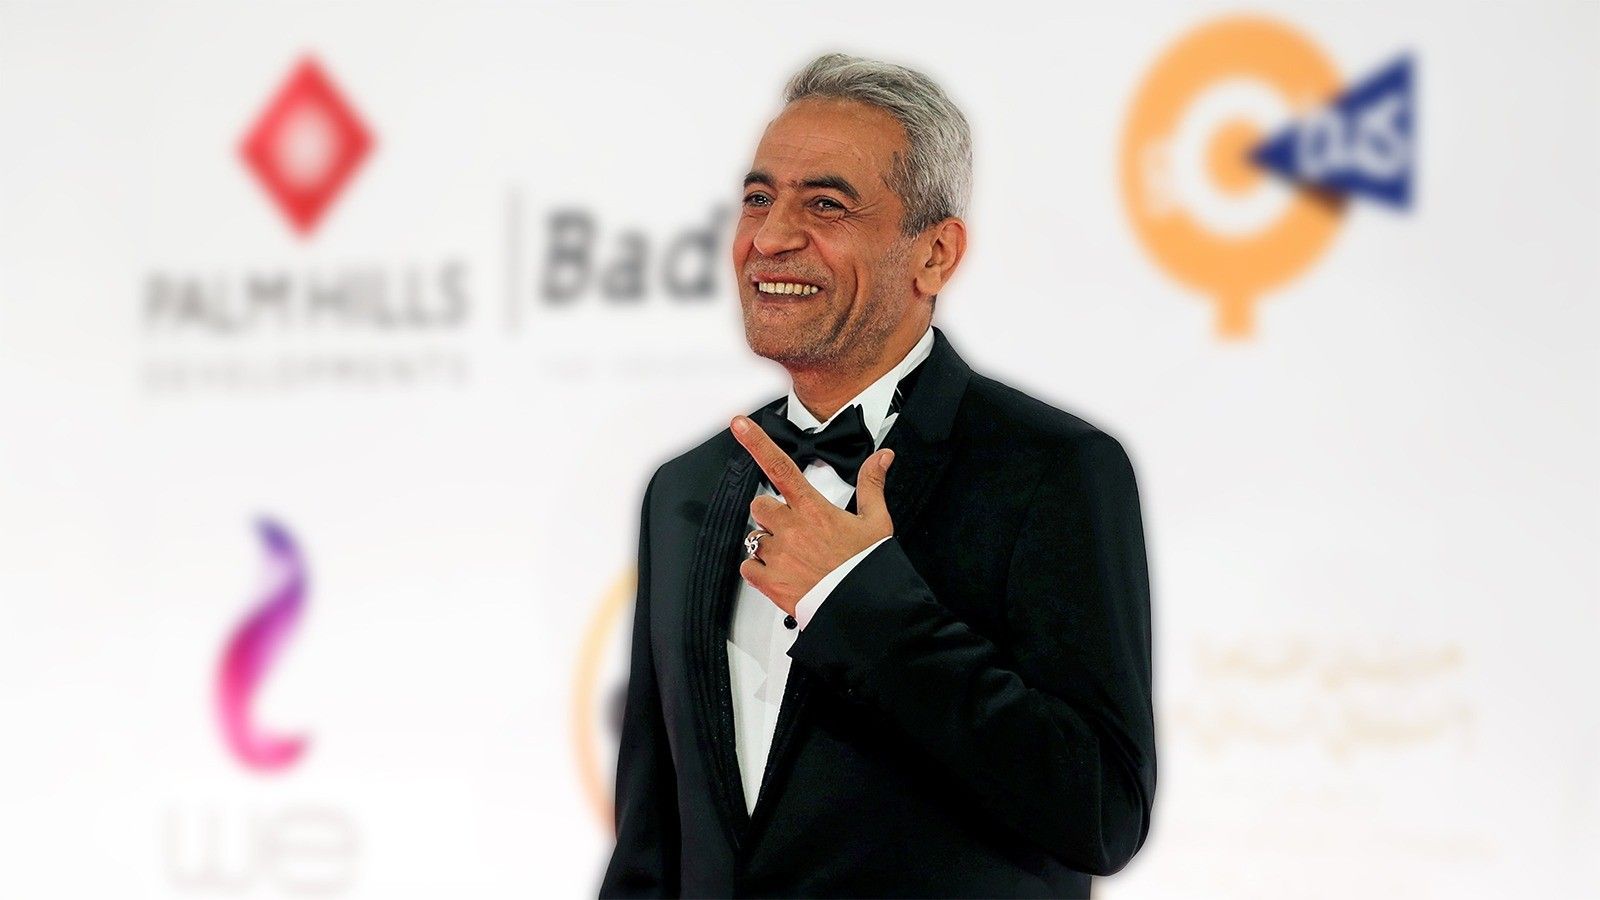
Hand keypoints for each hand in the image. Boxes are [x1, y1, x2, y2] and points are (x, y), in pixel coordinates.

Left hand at [731, 414, 895, 616]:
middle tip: (793, 531)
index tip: (739, 424)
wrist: (861, 609)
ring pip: (754, 537)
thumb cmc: (867, 567)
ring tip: (794, 559)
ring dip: (768, 545)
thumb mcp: (877, 522)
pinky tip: (781, 575)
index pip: (780, 467)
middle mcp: (790, 528)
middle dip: (771, 516)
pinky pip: (748, 566)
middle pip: (760, 506)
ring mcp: (777, 554)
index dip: (757, 442)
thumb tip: (882, 457)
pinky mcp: (768, 581)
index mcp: (813, 510)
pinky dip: (759, 570)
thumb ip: (873, 484)